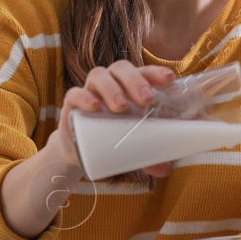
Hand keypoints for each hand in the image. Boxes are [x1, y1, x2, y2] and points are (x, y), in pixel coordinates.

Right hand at [55, 61, 176, 176]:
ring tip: (121, 107)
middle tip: (146, 99)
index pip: (143, 71)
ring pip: (99, 75)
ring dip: (112, 88)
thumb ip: (148, 156)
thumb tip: (165, 170)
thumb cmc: (112, 137)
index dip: (155, 72)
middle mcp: (110, 82)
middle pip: (122, 69)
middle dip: (135, 81)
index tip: (169, 79)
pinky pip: (75, 93)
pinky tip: (94, 106)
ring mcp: (90, 90)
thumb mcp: (132, 145)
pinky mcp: (72, 103)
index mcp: (129, 86)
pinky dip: (84, 97)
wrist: (79, 150)